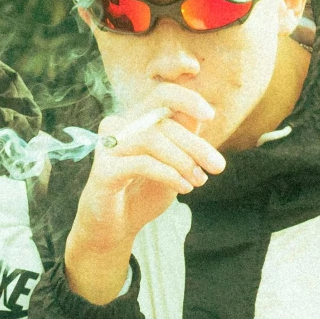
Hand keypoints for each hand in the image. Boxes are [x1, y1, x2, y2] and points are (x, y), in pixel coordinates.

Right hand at [63, 83, 223, 304]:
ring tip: (198, 181)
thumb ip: (183, 137)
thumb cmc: (145, 190)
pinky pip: (141, 163)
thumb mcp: (173, 161)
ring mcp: (108, 146)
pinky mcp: (102, 169)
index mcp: (137, 120)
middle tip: (217, 167)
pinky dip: (169, 174)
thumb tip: (203, 115)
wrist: (117, 225)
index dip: (185, 94)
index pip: (161, 93)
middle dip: (196, 144)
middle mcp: (119, 126)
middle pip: (163, 120)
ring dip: (183, 160)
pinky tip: (183, 188)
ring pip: (152, 139)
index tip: (209, 113)